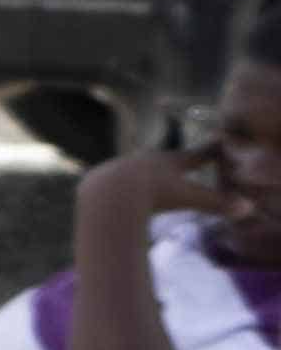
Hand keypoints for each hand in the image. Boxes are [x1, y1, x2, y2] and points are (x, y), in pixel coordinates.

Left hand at [83, 143, 241, 228]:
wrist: (109, 195)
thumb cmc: (154, 195)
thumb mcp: (188, 198)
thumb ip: (216, 203)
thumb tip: (248, 208)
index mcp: (170, 161)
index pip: (197, 155)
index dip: (211, 151)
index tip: (221, 141)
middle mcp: (147, 159)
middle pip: (167, 160)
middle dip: (177, 162)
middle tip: (183, 161)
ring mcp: (122, 166)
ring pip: (139, 170)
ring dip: (146, 174)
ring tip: (149, 180)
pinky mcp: (101, 179)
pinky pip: (115, 182)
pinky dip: (122, 187)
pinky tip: (117, 192)